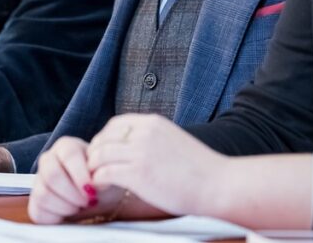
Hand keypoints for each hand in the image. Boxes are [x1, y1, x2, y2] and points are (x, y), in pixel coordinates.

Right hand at [29, 136, 124, 223]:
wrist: (100, 198)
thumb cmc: (103, 181)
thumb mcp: (109, 173)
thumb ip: (104, 172)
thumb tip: (96, 183)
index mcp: (66, 146)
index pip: (69, 155)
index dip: (80, 175)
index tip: (92, 190)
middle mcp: (49, 160)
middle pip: (52, 175)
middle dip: (72, 194)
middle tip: (87, 201)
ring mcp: (39, 180)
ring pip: (43, 194)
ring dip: (66, 206)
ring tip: (79, 206)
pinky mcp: (35, 202)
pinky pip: (38, 212)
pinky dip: (56, 217)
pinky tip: (68, 213)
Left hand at [86, 114, 228, 217]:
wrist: (219, 185)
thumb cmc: (201, 170)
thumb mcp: (173, 142)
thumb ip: (153, 140)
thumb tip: (134, 150)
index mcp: (154, 122)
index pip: (115, 124)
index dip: (104, 139)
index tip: (103, 154)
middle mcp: (145, 132)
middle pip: (103, 138)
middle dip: (94, 155)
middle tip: (94, 170)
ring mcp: (140, 152)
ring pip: (99, 155)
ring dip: (93, 169)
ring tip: (95, 181)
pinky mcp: (138, 174)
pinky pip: (104, 173)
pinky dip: (98, 182)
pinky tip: (102, 190)